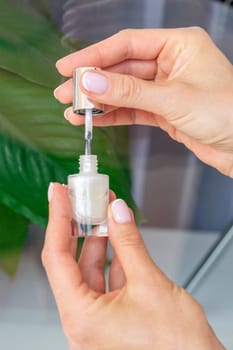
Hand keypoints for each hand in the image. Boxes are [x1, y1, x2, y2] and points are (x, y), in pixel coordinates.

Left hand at [42, 183, 224, 349]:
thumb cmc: (178, 347)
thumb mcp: (150, 283)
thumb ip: (129, 243)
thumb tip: (116, 211)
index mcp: (82, 318)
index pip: (56, 258)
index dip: (57, 220)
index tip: (58, 195)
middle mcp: (83, 322)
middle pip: (71, 263)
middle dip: (78, 226)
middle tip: (81, 198)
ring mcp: (97, 321)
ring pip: (90, 270)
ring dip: (98, 239)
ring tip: (104, 210)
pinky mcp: (112, 318)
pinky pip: (105, 280)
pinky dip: (112, 256)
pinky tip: (117, 235)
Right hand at [54, 27, 232, 177]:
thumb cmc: (228, 113)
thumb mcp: (174, 99)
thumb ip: (130, 91)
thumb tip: (93, 81)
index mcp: (179, 46)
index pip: (128, 44)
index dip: (96, 55)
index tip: (70, 66)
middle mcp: (171, 64)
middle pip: (123, 68)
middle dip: (94, 82)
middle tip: (68, 92)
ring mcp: (166, 88)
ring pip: (125, 91)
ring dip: (100, 101)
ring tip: (75, 110)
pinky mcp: (165, 111)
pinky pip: (133, 109)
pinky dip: (114, 115)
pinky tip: (96, 119)